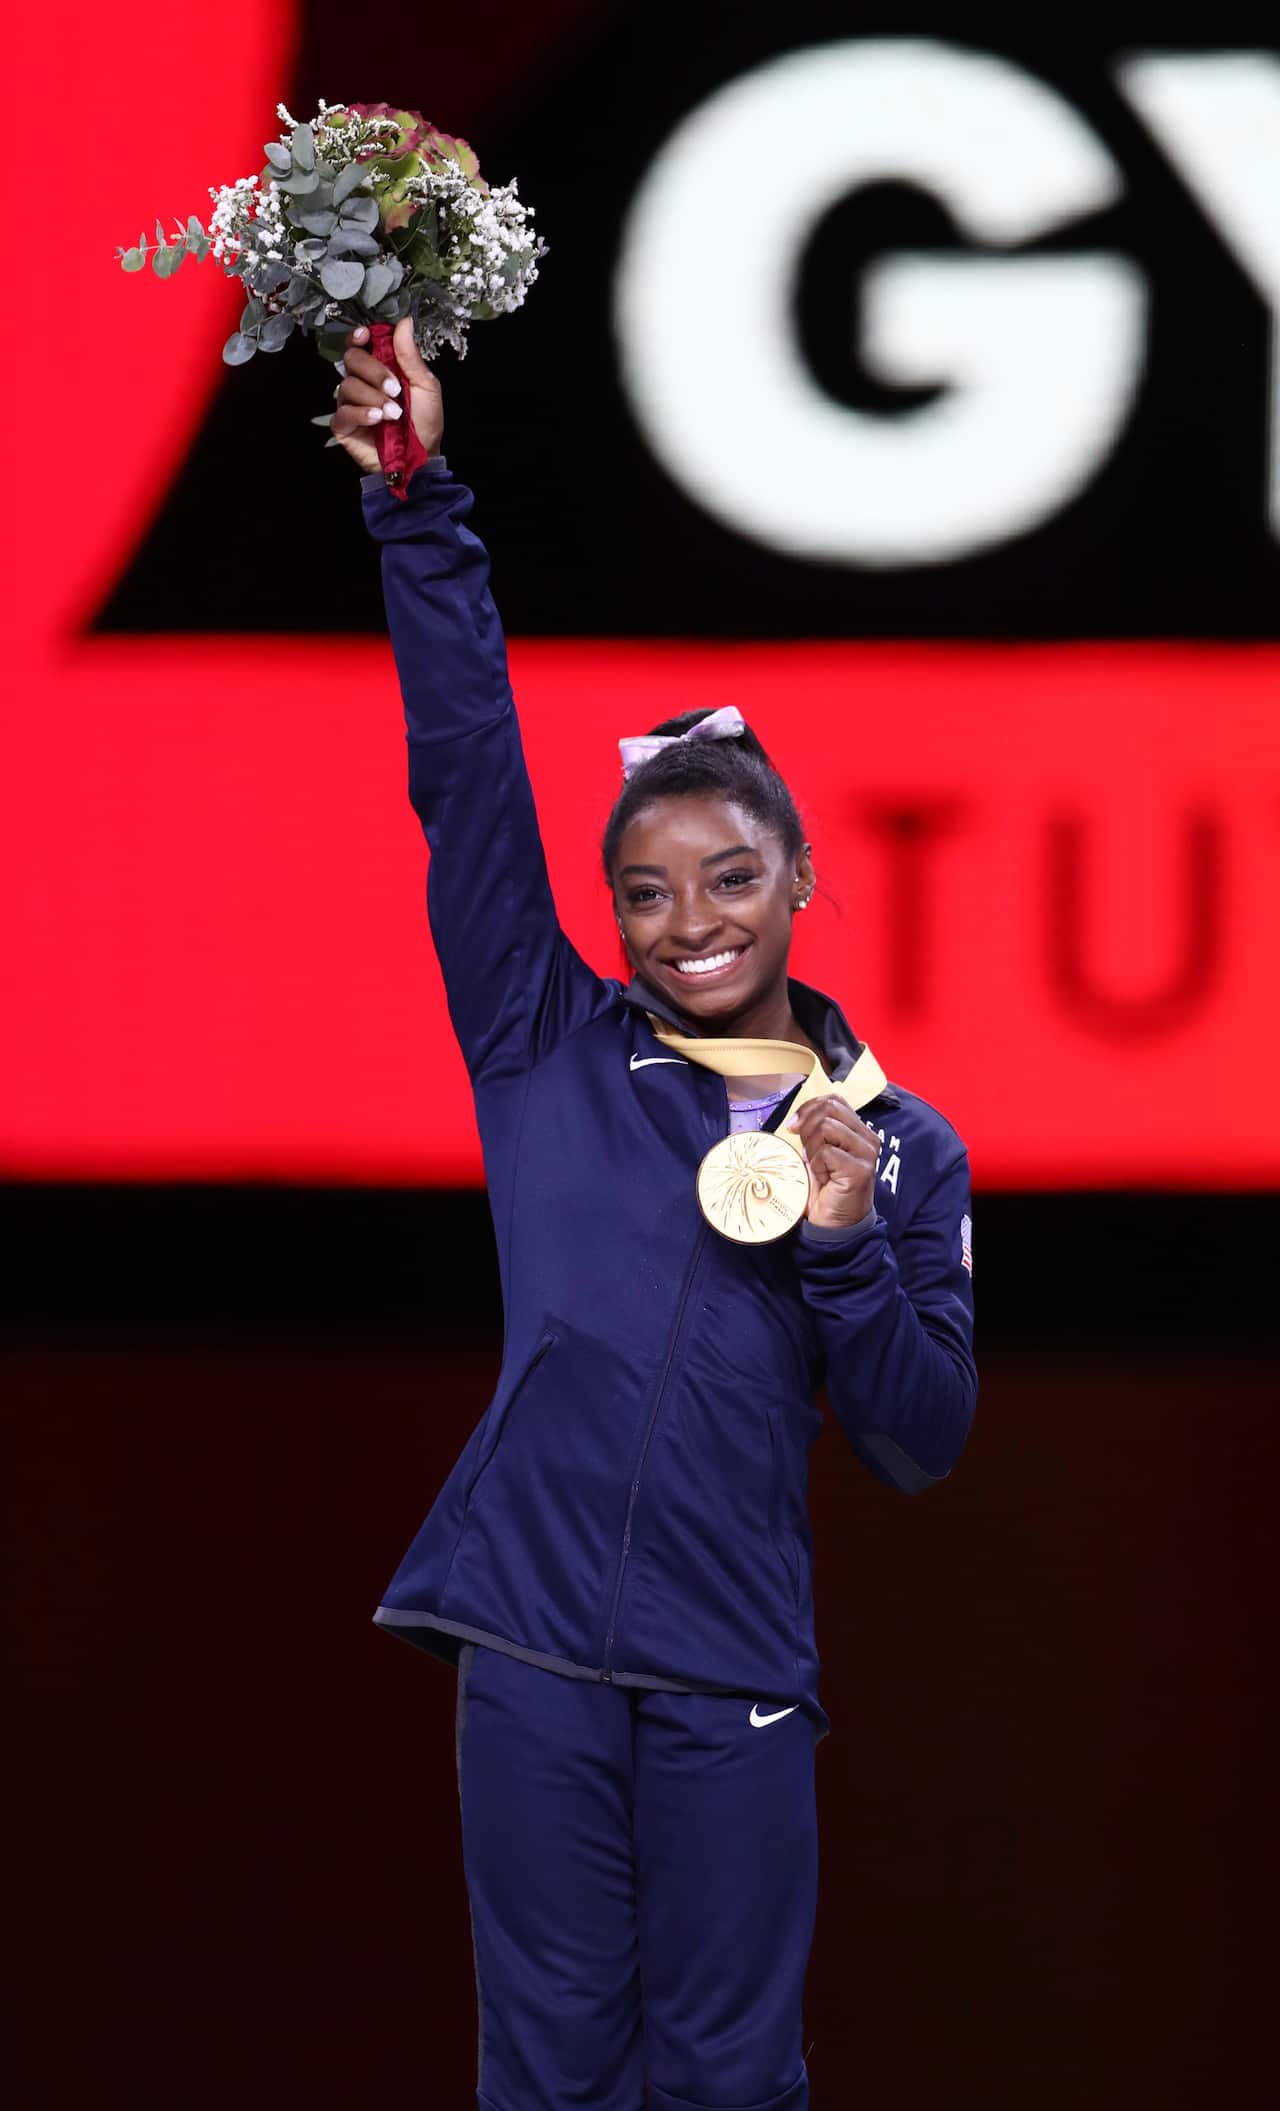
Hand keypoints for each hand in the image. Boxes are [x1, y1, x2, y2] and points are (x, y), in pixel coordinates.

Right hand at [329, 316, 444, 474]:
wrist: (421, 459)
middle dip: (374, 371)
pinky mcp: (344, 426)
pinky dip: (360, 413)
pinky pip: (342, 412)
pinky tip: (376, 420)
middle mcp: (362, 382)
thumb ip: (411, 356)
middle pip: (352, 360)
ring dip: (373, 397)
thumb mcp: (426, 386)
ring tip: (393, 414)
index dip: (358, 336)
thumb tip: (404, 322)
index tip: (365, 335)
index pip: (359, 344)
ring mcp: (350, 404)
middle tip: (395, 389)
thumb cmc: (424, 423)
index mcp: (380, 367)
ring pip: (347, 385)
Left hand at [787, 1095, 880, 1230]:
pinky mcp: (860, 1169)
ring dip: (810, 1146)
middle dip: (806, 1124)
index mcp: (858, 1131)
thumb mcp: (818, 1154)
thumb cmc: (825, 1190)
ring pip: (826, 1126)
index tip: (793, 1126)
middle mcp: (867, 1138)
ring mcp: (866, 1153)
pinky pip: (825, 1152)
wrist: (835, 1225)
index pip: (834, 1100)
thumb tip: (795, 1119)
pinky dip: (816, 1164)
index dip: (809, 1107)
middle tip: (801, 1146)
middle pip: (829, 1108)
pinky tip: (822, 1178)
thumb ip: (815, 1133)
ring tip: (815, 1165)